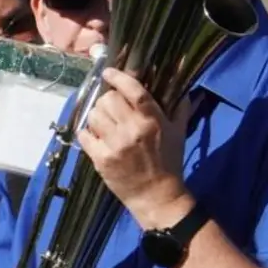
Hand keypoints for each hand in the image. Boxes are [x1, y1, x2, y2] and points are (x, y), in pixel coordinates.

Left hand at [79, 68, 193, 230]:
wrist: (157, 195)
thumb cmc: (169, 162)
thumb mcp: (179, 133)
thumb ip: (180, 108)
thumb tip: (183, 87)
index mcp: (152, 121)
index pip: (134, 91)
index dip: (119, 78)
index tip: (109, 72)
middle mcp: (132, 130)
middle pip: (108, 100)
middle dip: (108, 99)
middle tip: (112, 106)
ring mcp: (114, 145)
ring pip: (94, 115)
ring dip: (97, 115)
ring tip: (105, 122)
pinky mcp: (101, 159)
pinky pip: (84, 135)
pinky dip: (87, 132)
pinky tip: (96, 136)